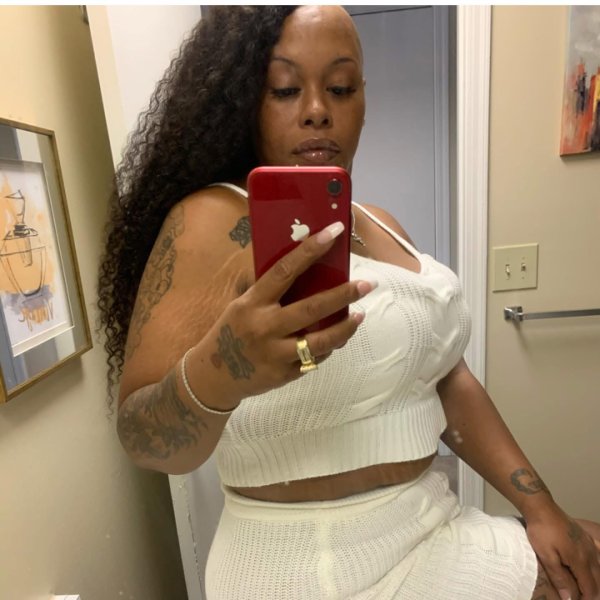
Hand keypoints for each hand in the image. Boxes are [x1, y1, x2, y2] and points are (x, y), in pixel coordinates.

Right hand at [202, 221, 374, 402]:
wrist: (214, 376)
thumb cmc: (231, 331)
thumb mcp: (241, 305)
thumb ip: (267, 290)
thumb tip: (302, 266)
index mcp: (253, 302)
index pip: (285, 270)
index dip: (310, 249)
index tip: (334, 232)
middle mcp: (264, 326)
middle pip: (312, 308)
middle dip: (343, 294)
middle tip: (367, 284)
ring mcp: (275, 353)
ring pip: (320, 340)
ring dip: (345, 327)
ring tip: (359, 315)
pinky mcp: (283, 375)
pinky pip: (314, 359)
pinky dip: (328, 347)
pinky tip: (337, 338)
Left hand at [525, 503, 599, 599]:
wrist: (541, 508)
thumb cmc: (541, 532)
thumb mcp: (546, 556)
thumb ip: (559, 578)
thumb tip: (569, 598)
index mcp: (580, 561)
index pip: (590, 588)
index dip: (585, 598)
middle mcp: (590, 554)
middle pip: (598, 580)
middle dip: (590, 591)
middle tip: (578, 595)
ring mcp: (590, 544)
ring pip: (599, 568)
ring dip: (593, 579)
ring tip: (581, 584)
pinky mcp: (586, 537)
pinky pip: (598, 554)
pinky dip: (596, 564)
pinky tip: (589, 565)